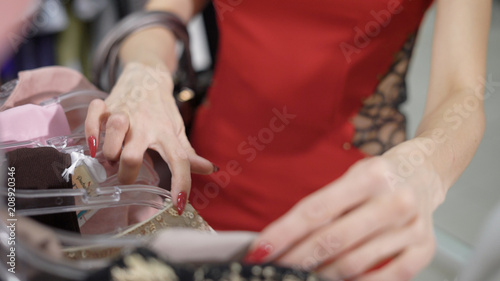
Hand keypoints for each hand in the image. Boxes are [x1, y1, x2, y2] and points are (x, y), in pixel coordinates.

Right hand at [85, 62, 214, 213]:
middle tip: (127, 174)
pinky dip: (91, 132)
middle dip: (126, 174)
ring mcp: (124, 113)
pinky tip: (95, 144)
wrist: (147, 76)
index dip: (181, 183)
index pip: (179, 159)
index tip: (178, 206)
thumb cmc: (161, 110)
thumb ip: (188, 153)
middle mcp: (145, 124)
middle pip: (132, 156)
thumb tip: (210, 169)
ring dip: (109, 154)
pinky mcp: (106, 104)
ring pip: (113, 136)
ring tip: (112, 158)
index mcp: (167, 133)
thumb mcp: (176, 130)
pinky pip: (93, 117)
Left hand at [245, 156, 440, 280]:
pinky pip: (385, 279)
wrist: (425, 172)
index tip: (259, 250)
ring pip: (353, 264)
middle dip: (296, 260)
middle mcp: (394, 200)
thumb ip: (323, 207)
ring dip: (320, 275)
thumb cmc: (378, 177)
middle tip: (273, 269)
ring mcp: (412, 227)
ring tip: (300, 276)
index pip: (315, 210)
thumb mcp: (350, 177)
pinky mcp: (424, 249)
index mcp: (370, 176)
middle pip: (332, 240)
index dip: (283, 233)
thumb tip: (286, 241)